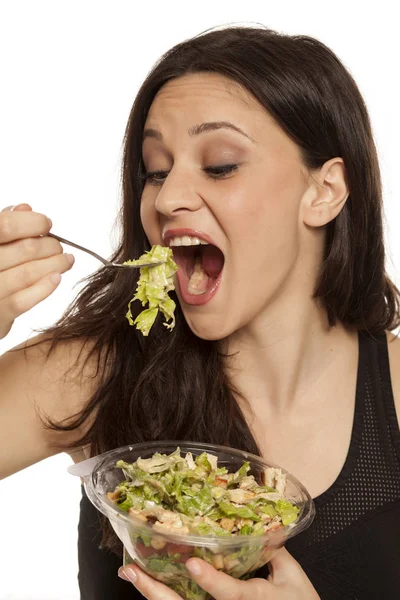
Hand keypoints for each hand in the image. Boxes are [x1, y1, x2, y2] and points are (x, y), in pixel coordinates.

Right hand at [0, 203, 74, 339]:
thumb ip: (3, 224)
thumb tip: (25, 208)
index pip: (5, 225)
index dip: (31, 222)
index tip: (46, 224)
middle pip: (24, 249)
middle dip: (49, 245)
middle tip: (58, 246)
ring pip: (27, 273)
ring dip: (55, 265)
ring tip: (66, 260)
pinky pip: (23, 301)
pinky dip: (44, 287)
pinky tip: (56, 278)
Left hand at [118, 546, 319, 598]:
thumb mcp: (294, 579)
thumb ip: (274, 550)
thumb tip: (258, 524)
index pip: (230, 594)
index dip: (211, 581)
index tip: (192, 565)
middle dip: (155, 591)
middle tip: (130, 570)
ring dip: (153, 592)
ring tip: (131, 573)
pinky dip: (164, 595)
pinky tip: (151, 582)